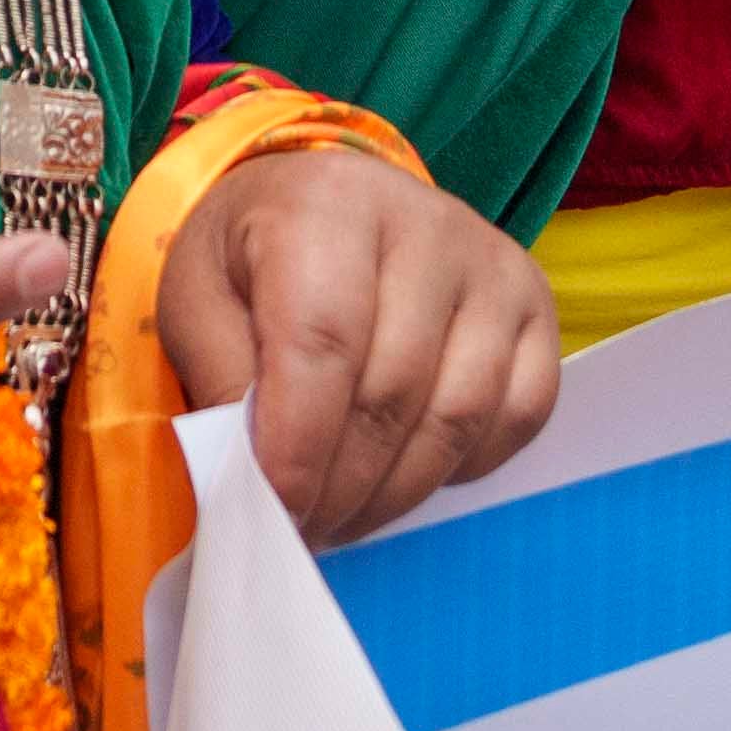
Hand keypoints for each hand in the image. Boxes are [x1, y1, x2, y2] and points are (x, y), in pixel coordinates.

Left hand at [154, 141, 560, 542]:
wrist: (328, 204)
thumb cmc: (254, 258)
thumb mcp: (196, 298)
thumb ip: (219, 376)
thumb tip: (257, 473)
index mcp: (327, 203)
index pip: (323, 341)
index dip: (298, 444)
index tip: (276, 510)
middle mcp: (425, 222)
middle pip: (392, 391)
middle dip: (341, 485)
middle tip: (302, 527)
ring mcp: (491, 263)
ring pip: (458, 414)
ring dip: (396, 490)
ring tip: (345, 513)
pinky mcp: (533, 303)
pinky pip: (519, 414)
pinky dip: (463, 466)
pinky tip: (407, 469)